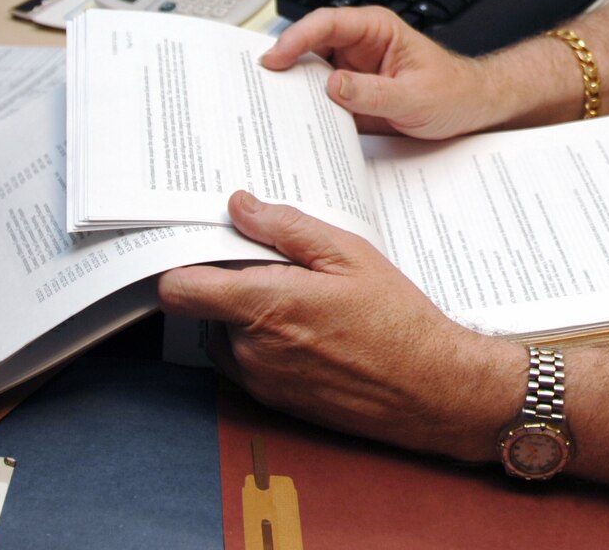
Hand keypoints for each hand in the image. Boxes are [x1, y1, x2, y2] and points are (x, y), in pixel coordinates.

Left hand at [158, 191, 522, 459]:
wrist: (429, 390)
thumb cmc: (397, 322)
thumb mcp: (349, 255)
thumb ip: (287, 228)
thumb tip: (241, 206)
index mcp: (264, 306)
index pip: (179, 289)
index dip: (180, 263)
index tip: (199, 245)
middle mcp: (251, 350)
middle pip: (205, 307)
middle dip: (231, 283)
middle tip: (280, 267)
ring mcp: (260, 381)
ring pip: (225, 334)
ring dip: (248, 315)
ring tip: (304, 300)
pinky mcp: (273, 402)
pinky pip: (246, 362)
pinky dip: (264, 343)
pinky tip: (310, 331)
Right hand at [261, 6, 502, 138]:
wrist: (470, 109)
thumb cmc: (453, 91)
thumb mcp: (415, 96)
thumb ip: (374, 92)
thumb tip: (334, 86)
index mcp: (377, 29)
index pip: (328, 23)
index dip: (298, 37)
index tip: (277, 57)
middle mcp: (360, 45)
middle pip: (311, 45)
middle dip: (285, 60)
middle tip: (260, 82)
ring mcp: (353, 69)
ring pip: (311, 71)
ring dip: (292, 86)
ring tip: (270, 103)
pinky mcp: (351, 94)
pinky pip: (321, 97)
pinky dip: (306, 107)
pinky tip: (294, 121)